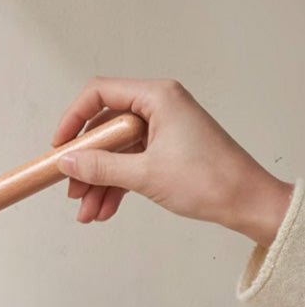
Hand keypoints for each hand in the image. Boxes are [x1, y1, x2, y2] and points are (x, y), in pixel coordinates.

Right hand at [52, 77, 293, 246]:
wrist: (248, 204)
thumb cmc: (210, 180)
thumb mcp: (145, 174)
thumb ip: (100, 166)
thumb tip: (67, 162)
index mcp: (157, 98)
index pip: (100, 94)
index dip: (73, 119)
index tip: (60, 147)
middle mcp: (158, 108)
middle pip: (104, 129)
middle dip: (86, 163)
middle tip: (71, 189)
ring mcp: (162, 131)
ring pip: (116, 152)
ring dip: (98, 182)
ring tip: (86, 212)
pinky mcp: (165, 151)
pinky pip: (130, 165)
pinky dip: (115, 186)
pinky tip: (103, 210)